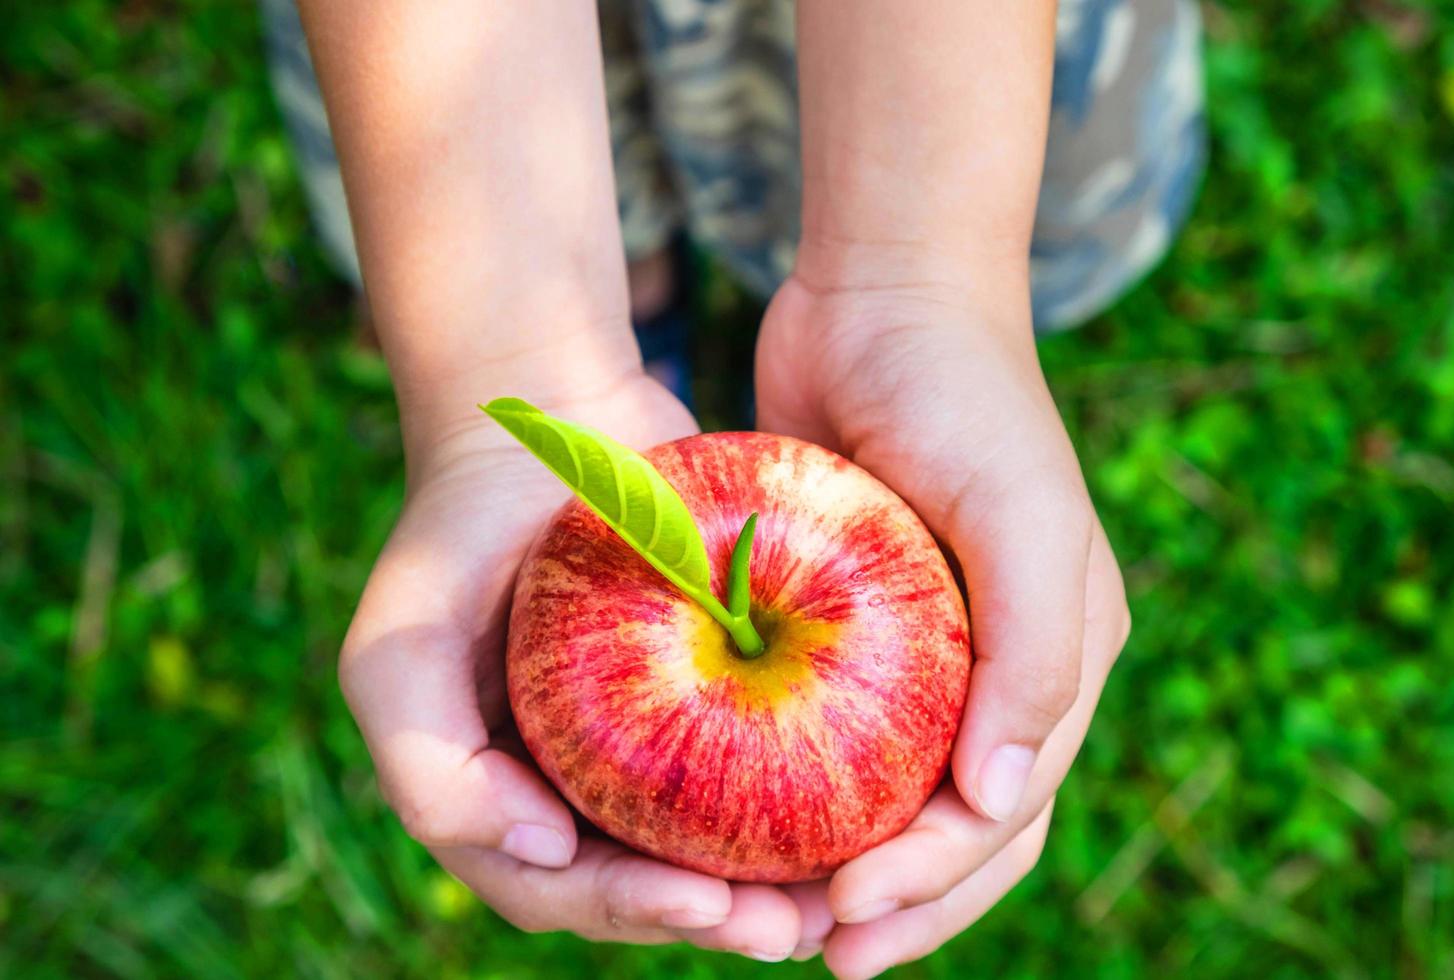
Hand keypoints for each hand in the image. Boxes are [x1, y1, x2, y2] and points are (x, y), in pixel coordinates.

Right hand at [340, 370, 804, 959]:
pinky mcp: (703, 686)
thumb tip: (548, 855)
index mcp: (499, 797)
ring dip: (773, 879)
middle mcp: (570, 782)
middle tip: (794, 927)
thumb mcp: (397, 650)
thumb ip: (432, 773)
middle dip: (721, 918)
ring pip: (711, 835)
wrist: (542, 414)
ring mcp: (638, 739)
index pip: (561, 886)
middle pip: (651, 880)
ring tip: (840, 895)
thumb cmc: (459, 531)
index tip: (707, 903)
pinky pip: (752, 754)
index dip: (632, 911)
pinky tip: (862, 802)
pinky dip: (800, 790)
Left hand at [755, 271, 1130, 975]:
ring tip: (767, 920)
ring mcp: (925, 650)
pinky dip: (794, 785)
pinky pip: (826, 727)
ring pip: (886, 794)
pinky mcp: (850, 622)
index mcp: (1058, 663)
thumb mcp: (1023, 514)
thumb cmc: (965, 398)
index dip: (936, 886)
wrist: (885, 296)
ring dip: (839, 865)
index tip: (845, 923)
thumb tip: (997, 806)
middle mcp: (997, 670)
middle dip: (894, 905)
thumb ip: (1037, 658)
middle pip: (955, 830)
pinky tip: (735, 823)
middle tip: (809, 953)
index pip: (1006, 815)